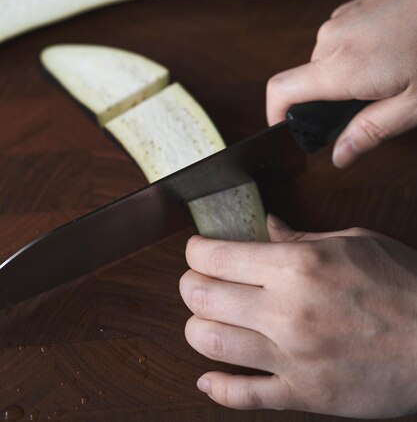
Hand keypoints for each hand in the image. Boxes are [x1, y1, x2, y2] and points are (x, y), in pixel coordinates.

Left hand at [179, 216, 416, 415]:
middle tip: (198, 280)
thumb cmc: (403, 285)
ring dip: (196, 328)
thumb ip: (299, 235)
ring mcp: (293, 357)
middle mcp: (287, 311)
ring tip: (205, 318)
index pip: (216, 257)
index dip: (196, 249)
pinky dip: (216, 388)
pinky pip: (244, 396)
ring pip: (211, 344)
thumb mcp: (353, 243)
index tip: (198, 249)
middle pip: (203, 297)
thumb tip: (264, 226)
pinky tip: (208, 378)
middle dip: (190, 284)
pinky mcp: (304, 395)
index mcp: (298, 266)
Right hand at [267, 0, 416, 166]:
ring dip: (351, 72)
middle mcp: (332, 37)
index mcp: (343, 66)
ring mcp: (342, 16)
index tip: (286, 128)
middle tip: (377, 100)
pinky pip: (342, 38)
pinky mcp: (354, 4)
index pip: (281, 90)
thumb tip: (340, 155)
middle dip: (334, 96)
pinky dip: (360, 52)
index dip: (275, 114)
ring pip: (329, 58)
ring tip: (394, 70)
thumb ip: (371, 130)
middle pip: (310, 79)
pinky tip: (394, 50)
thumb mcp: (415, 103)